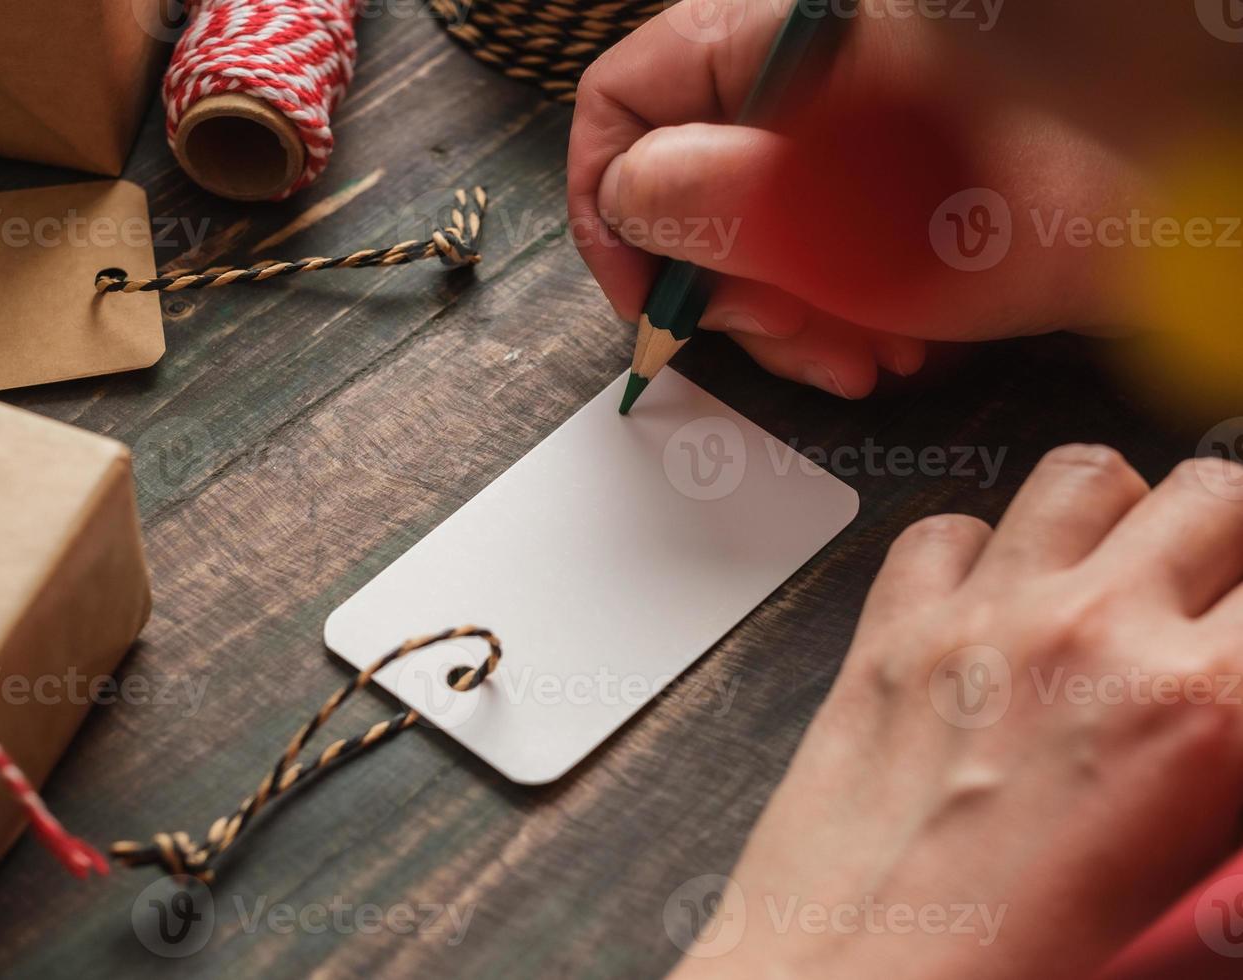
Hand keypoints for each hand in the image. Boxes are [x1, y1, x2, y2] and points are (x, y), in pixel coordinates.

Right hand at [568, 1, 1166, 396]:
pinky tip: (890, 341)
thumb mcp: (841, 206)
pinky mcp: (874, 176)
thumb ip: (706, 194)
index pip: (621, 101)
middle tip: (779, 339)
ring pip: (752, 231)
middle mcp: (795, 77)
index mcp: (771, 38)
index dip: (612, 208)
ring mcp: (837, 128)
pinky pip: (814, 246)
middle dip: (728, 286)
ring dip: (790, 315)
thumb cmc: (1034, 191)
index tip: (648, 296)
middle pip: (688, 183)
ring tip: (857, 356)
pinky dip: (837, 307)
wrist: (1167, 213)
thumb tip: (628, 203)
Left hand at [673, 446, 1242, 977]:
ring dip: (1114, 516)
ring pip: (1081, 476)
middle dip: (1230, 539)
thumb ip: (1219, 797)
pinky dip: (977, 551)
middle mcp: (1096, 635)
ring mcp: (982, 620)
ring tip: (1113, 574)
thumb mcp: (1181, 894)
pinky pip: (946, 529)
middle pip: (1213, 494)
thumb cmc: (1009, 974)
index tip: (1240, 634)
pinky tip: (989, 603)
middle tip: (1214, 599)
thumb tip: (1223, 755)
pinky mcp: (889, 632)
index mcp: (1205, 710)